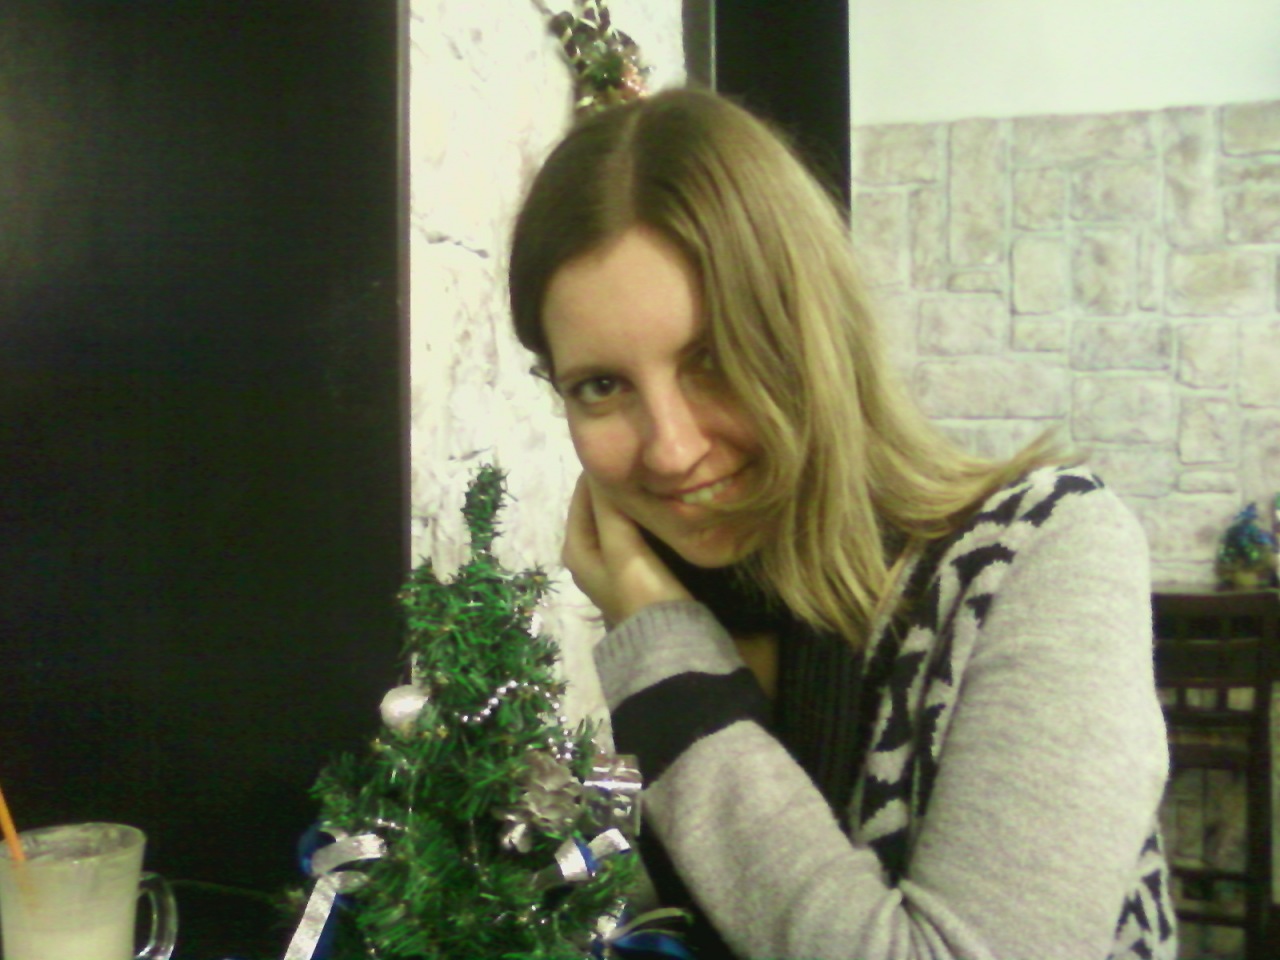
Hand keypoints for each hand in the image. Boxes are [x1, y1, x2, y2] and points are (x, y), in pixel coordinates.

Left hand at [562, 474, 692, 626]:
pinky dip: (641, 519)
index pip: (581, 494)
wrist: (667, 640)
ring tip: (652, 477)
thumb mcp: (621, 545)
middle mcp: (587, 555)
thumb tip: (600, 466)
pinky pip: (632, 534)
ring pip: (616, 520)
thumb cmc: (641, 589)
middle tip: (641, 460)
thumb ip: (610, 506)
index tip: (622, 446)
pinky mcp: (633, 572)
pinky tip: (659, 507)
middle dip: (615, 485)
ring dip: (630, 502)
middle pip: (598, 507)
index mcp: (575, 547)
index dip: (598, 472)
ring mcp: (610, 564)